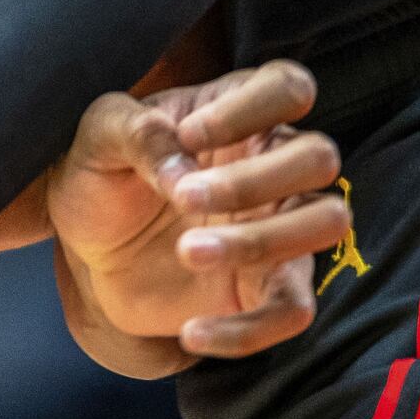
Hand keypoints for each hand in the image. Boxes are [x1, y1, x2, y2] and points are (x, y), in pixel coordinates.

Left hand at [51, 59, 348, 366]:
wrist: (90, 257)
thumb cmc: (102, 178)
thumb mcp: (99, 140)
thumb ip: (134, 131)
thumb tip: (181, 168)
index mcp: (240, 110)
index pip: (289, 86)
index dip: (251, 108)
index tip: (186, 135)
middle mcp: (275, 164)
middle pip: (319, 156)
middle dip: (255, 179)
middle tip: (181, 198)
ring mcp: (282, 226)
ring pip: (328, 222)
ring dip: (262, 240)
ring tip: (185, 250)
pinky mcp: (271, 287)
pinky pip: (296, 309)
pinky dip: (248, 328)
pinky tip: (191, 331)